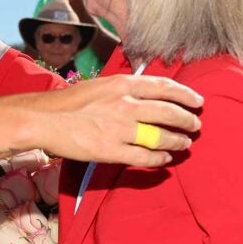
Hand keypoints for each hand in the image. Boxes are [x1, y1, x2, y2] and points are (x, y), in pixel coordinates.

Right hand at [35, 75, 203, 166]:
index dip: (186, 94)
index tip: (198, 101)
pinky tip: (166, 159)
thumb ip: (125, 88)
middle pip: (169, 112)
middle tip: (196, 125)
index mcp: (122, 84)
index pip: (165, 87)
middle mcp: (125, 104)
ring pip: (162, 136)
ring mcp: (120, 129)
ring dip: (178, 140)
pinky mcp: (112, 150)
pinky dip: (160, 159)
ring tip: (185, 143)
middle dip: (187, 120)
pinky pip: (145, 157)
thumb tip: (148, 93)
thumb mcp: (101, 84)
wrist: (44, 119)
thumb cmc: (70, 101)